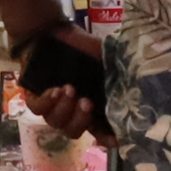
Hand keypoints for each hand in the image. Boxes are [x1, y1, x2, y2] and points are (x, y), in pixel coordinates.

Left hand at [14, 26, 106, 143]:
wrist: (51, 30)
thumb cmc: (81, 47)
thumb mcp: (105, 60)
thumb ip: (117, 75)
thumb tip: (137, 85)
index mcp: (91, 106)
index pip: (99, 130)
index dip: (106, 138)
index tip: (114, 140)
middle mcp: (71, 109)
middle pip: (73, 131)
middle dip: (81, 120)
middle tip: (87, 102)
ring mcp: (52, 104)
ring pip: (55, 122)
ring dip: (64, 109)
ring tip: (69, 88)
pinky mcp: (33, 95)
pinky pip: (37, 109)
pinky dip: (47, 102)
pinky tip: (54, 90)